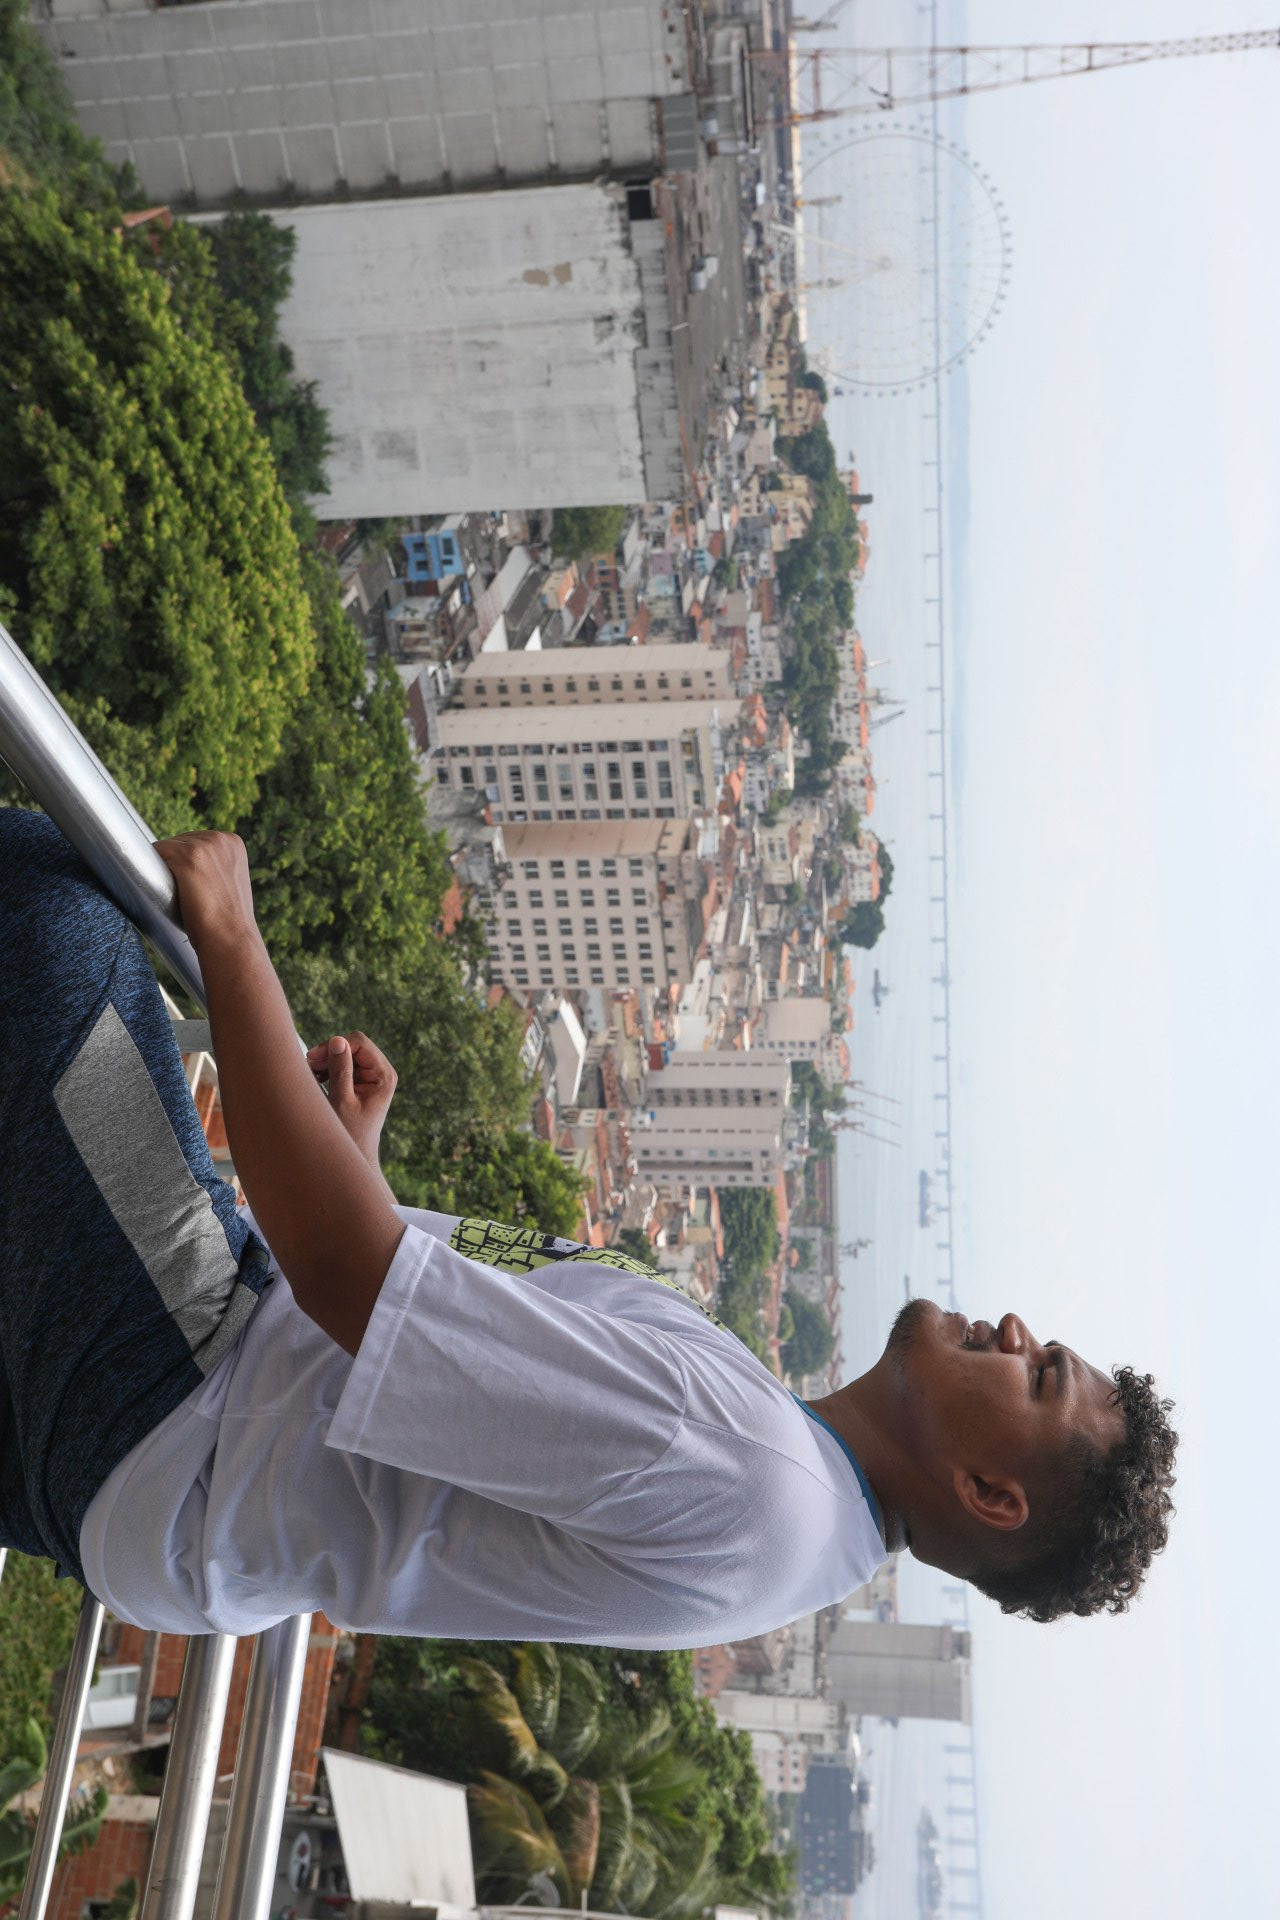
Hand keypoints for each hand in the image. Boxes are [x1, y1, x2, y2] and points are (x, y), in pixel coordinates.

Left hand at [154, 831, 257, 954]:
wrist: (230, 939)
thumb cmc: (226, 921)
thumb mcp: (228, 883)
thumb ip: (214, 867)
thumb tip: (189, 867)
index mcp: (232, 842)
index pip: (194, 841)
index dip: (187, 864)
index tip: (196, 887)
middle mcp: (221, 838)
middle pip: (179, 841)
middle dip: (176, 864)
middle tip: (189, 893)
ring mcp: (205, 845)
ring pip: (167, 847)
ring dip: (165, 869)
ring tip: (182, 893)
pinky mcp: (189, 857)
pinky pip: (156, 852)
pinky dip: (152, 870)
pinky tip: (164, 888)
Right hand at [305, 1031, 397, 1167]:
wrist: (354, 1154)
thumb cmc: (350, 1134)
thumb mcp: (341, 1101)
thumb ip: (340, 1070)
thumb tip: (338, 1040)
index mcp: (383, 1075)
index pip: (360, 1043)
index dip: (336, 1044)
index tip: (314, 1057)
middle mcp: (381, 1072)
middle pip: (353, 1046)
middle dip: (329, 1053)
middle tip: (309, 1066)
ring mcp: (371, 1076)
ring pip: (346, 1054)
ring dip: (327, 1061)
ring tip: (311, 1075)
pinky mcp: (360, 1082)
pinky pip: (343, 1065)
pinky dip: (328, 1069)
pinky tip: (317, 1079)